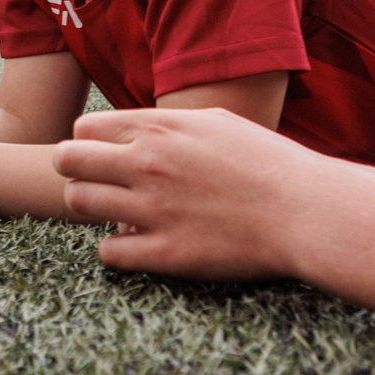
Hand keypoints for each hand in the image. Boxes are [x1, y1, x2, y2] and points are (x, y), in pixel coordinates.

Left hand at [52, 107, 313, 277]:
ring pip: (78, 203)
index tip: (103, 156)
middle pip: (67, 161)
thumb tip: (140, 128)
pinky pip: (108, 251)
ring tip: (114, 212)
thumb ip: (169, 124)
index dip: (88, 144)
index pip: (83, 129)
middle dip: (74, 171)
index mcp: (159, 129)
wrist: (306, 210)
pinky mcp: (166, 252)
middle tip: (94, 183)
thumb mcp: (215, 122)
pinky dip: (115, 248)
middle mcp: (147, 165)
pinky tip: (134, 243)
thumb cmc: (268, 163)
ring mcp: (152, 209)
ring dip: (90, 208)